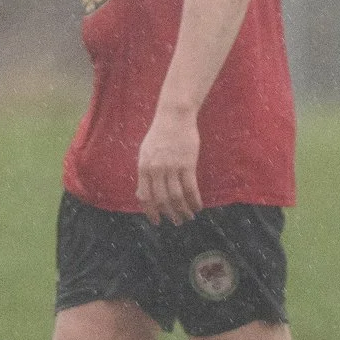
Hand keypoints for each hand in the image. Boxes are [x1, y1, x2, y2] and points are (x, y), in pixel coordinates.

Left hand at [136, 106, 202, 224]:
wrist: (174, 117)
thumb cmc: (159, 134)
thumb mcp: (145, 153)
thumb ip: (144, 173)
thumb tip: (142, 195)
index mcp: (144, 167)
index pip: (145, 196)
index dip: (151, 212)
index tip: (157, 221)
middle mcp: (156, 170)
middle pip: (162, 200)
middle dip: (169, 214)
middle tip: (176, 222)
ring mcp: (172, 167)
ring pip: (177, 197)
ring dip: (182, 210)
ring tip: (187, 217)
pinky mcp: (188, 164)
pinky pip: (191, 188)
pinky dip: (194, 200)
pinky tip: (197, 207)